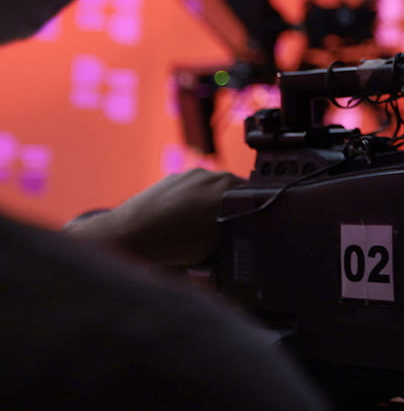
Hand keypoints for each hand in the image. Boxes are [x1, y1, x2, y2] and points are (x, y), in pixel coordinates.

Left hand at [65, 168, 244, 266]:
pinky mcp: (174, 178)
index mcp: (232, 188)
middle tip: (224, 234)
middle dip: (233, 211)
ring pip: (213, 191)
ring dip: (211, 206)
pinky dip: (192, 204)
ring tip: (198, 230)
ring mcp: (192, 175)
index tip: (250, 230)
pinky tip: (181, 223)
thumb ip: (238, 236)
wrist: (128, 234)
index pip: (258, 199)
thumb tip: (249, 238)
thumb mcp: (218, 247)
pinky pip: (192, 190)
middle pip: (236, 193)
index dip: (255, 216)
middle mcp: (215, 175)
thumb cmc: (172, 244)